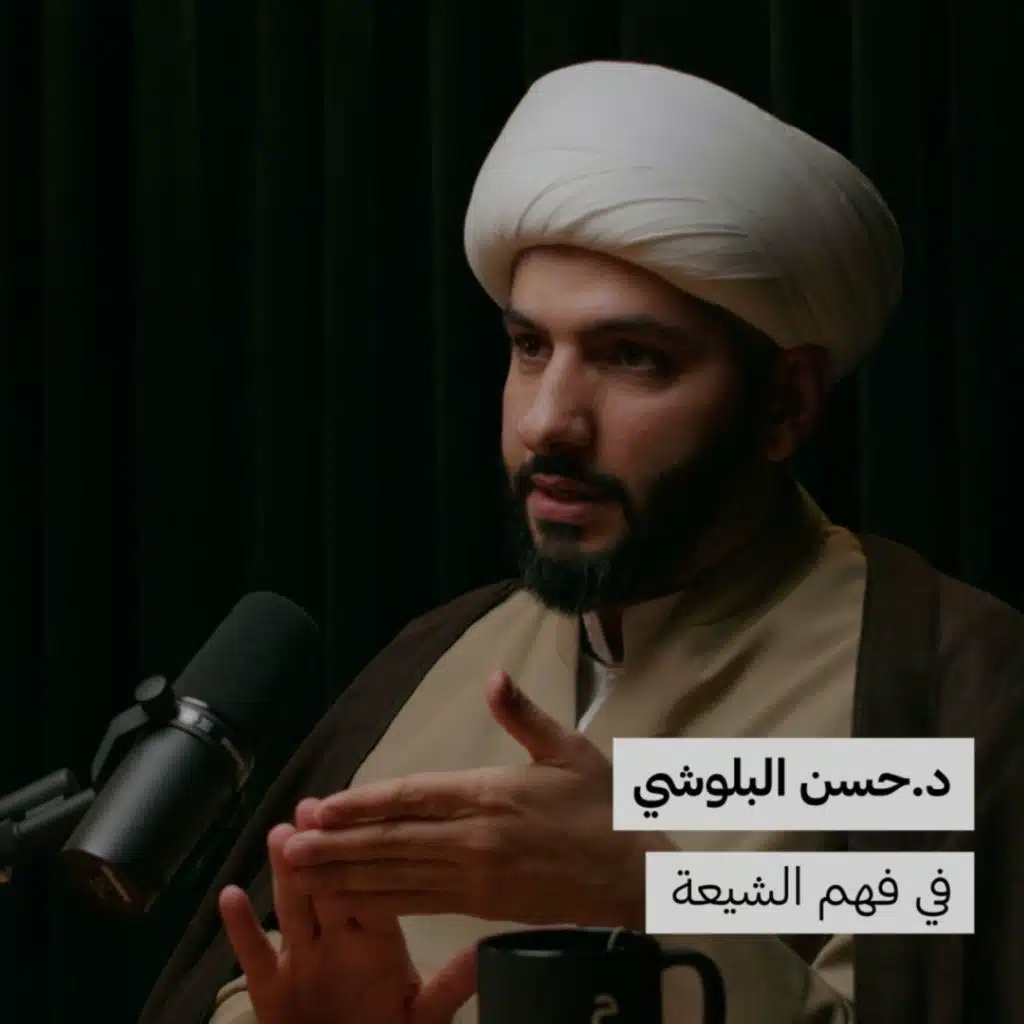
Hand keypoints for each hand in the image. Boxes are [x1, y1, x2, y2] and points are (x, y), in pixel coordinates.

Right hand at [219, 799, 474, 1023]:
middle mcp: (337, 938)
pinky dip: (242, 928)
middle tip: (311, 807)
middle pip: (329, 885)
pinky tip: (230, 895)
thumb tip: (482, 950)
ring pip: (292, 908)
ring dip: (284, 873)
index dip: (368, 853)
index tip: (360, 815)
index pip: (373, 885)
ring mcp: (301, 958)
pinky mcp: (269, 987)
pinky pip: (254, 954)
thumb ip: (448, 985)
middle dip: (322, 848)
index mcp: (376, 937)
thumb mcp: (421, 1013)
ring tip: (279, 835)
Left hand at [283, 671, 672, 928]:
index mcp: (491, 794)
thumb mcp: (569, 749)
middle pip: (393, 840)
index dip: (363, 802)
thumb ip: (524, 715)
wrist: (636, 874)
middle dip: (337, 843)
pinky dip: (379, 903)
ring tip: (301, 871)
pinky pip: (420, 904)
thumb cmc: (603, 806)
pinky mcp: (483, 905)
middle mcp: (475, 839)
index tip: (322, 805)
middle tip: (289, 842)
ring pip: (397, 876)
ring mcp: (477, 877)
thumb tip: (493, 677)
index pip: (413, 796)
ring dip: (345, 874)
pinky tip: (348, 902)